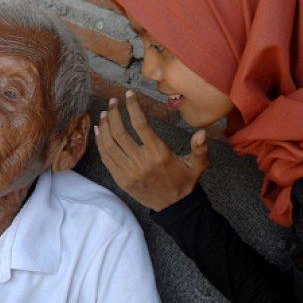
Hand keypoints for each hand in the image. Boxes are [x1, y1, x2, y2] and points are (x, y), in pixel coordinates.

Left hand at [96, 91, 209, 210]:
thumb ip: (200, 148)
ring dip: (104, 126)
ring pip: (109, 145)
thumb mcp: (198, 165)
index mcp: (159, 154)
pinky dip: (100, 142)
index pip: (141, 125)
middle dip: (114, 114)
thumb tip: (202, 132)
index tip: (128, 94)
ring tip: (104, 113)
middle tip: (113, 101)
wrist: (174, 208)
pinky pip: (106, 158)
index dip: (133, 107)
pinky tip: (99, 130)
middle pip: (120, 133)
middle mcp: (141, 162)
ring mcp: (128, 172)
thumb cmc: (185, 182)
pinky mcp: (121, 180)